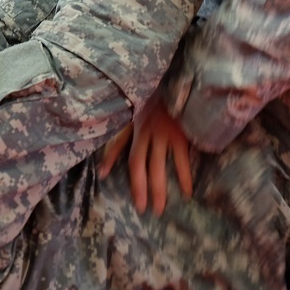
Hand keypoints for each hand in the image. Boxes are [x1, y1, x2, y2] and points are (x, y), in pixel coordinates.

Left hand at [98, 96, 193, 214]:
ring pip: (156, 166)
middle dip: (137, 186)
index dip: (109, 159)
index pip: (118, 144)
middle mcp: (146, 130)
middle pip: (136, 163)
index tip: (102, 175)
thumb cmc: (162, 92)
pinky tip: (187, 193)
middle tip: (140, 208)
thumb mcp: (143, 103)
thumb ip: (133, 119)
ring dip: (157, 189)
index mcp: (135, 122)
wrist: (182, 81)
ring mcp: (163, 134)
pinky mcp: (180, 135)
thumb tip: (118, 139)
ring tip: (159, 209)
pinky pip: (181, 161)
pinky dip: (184, 178)